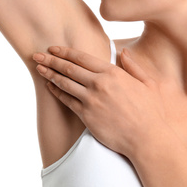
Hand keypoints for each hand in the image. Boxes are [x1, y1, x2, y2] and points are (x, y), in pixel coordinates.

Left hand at [32, 46, 165, 156]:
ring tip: (39, 68)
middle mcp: (98, 84)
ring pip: (64, 83)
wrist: (147, 138)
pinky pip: (67, 101)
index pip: (82, 58)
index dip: (64, 52)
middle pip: (68, 68)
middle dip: (50, 60)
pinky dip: (56, 93)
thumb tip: (123, 52)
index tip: (52, 48)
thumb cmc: (150, 110)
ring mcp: (91, 100)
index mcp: (112, 73)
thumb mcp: (147, 83)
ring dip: (49, 74)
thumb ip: (133, 66)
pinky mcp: (86, 116)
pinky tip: (49, 87)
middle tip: (37, 55)